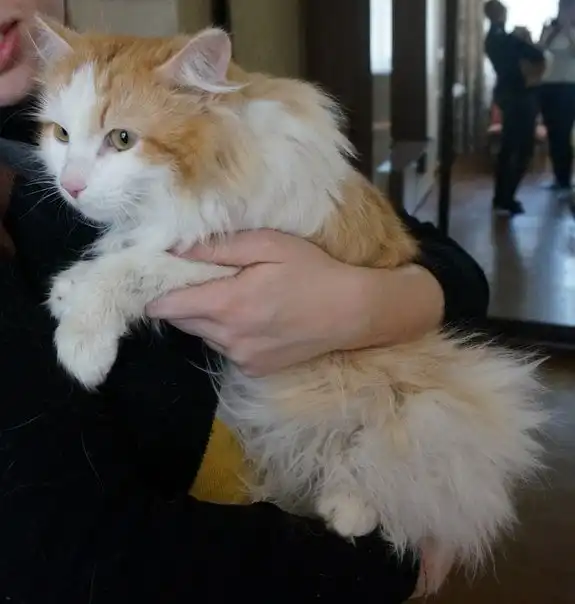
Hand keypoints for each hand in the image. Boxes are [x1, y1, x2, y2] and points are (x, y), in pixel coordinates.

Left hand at [146, 230, 444, 376]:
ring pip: (203, 336)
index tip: (154, 279)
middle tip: (201, 281)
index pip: (168, 306)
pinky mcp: (254, 370)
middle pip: (182, 321)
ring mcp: (242, 358)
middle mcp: (229, 337)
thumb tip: (174, 248)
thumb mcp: (269, 245)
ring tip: (234, 298)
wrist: (352, 313)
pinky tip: (254, 320)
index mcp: (229, 304)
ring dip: (206, 318)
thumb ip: (218, 248)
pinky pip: (226, 350)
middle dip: (182, 302)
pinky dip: (228, 334)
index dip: (155, 293)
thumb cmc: (312, 271)